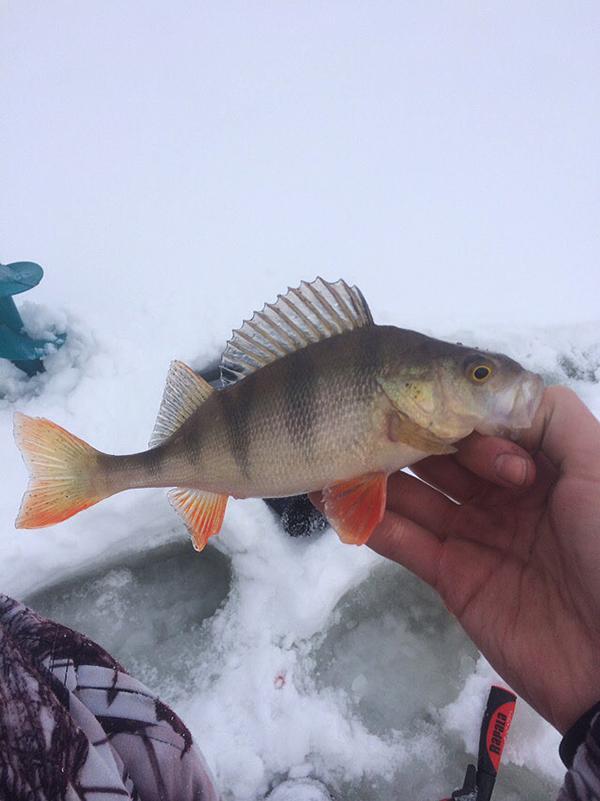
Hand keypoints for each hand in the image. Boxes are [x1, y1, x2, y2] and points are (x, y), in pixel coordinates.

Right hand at [316, 387, 599, 732]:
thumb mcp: (598, 470)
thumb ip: (553, 419)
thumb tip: (501, 387)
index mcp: (536, 465)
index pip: (481, 427)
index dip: (457, 418)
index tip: (434, 417)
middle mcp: (501, 494)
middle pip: (441, 456)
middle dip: (403, 436)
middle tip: (357, 419)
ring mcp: (473, 535)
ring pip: (415, 494)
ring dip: (375, 474)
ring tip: (329, 451)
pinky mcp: (451, 576)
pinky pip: (405, 541)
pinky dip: (371, 520)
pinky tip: (334, 500)